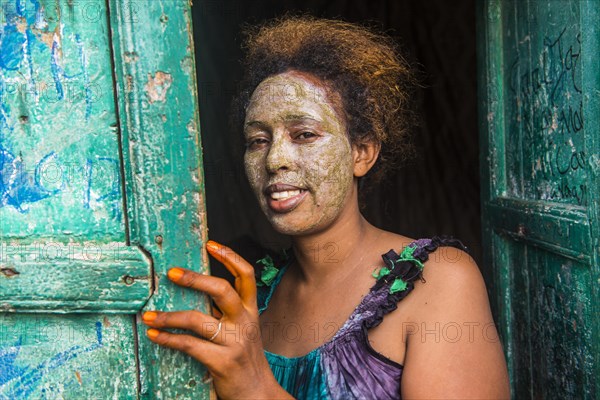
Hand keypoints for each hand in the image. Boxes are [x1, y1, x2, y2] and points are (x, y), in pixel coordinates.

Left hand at [141, 240, 290, 398]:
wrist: (258, 393)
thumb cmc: (244, 358)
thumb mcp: (242, 329)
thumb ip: (226, 311)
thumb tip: (195, 290)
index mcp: (250, 311)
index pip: (246, 275)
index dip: (229, 256)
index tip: (210, 244)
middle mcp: (244, 322)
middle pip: (222, 290)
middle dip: (195, 278)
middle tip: (171, 272)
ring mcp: (235, 342)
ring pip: (198, 320)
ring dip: (169, 316)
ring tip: (149, 315)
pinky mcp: (222, 362)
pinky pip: (190, 345)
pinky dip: (169, 339)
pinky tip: (155, 336)